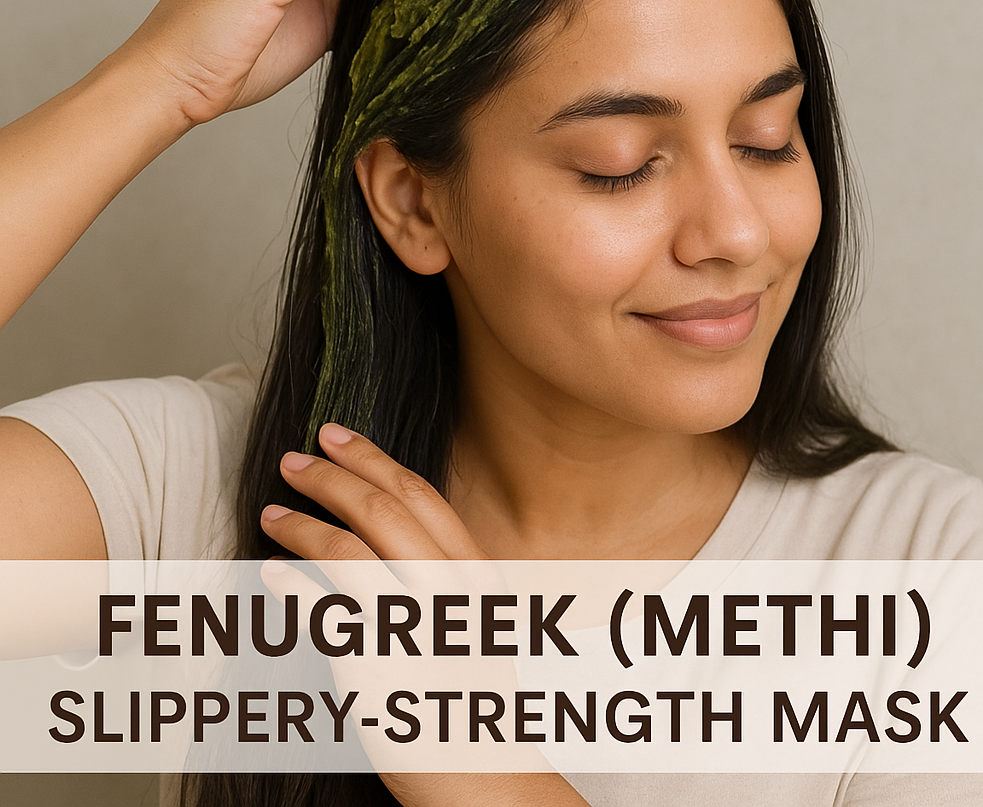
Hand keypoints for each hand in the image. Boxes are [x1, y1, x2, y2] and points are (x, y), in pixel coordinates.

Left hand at [260, 424, 590, 806]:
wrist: (485, 774)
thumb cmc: (475, 695)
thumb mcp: (475, 619)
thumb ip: (443, 572)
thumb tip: (381, 529)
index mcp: (474, 572)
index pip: (418, 495)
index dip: (372, 458)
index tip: (337, 436)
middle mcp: (446, 590)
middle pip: (378, 510)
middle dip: (330, 477)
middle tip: (292, 460)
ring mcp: (411, 626)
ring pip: (344, 552)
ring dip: (301, 525)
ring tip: (271, 514)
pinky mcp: (373, 666)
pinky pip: (321, 613)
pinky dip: (291, 588)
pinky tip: (271, 574)